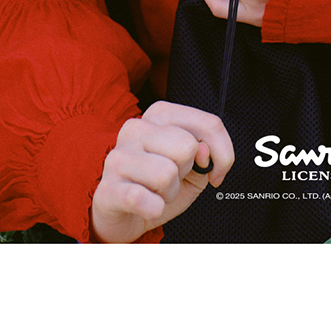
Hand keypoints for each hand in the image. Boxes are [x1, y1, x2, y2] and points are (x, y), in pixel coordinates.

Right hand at [90, 99, 233, 243]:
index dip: (223, 154)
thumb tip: (204, 152)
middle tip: (172, 181)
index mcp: (159, 115)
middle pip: (187, 147)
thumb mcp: (191, 168)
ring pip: (166, 174)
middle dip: (186, 173)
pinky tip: (146, 207)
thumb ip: (206, 154)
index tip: (215, 171)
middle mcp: (136, 128)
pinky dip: (153, 209)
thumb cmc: (157, 186)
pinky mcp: (107, 188)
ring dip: (169, 193)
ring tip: (156, 193)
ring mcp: (118, 157)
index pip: (210, 123)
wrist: (121, 215)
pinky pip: (143, 199)